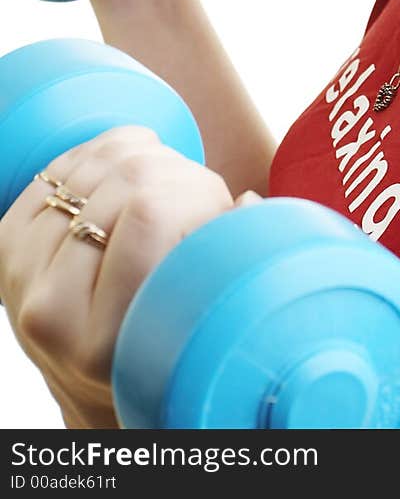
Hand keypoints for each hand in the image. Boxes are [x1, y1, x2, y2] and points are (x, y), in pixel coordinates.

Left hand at [0, 126, 254, 425]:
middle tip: (204, 196)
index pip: (150, 211)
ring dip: (146, 155)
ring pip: (94, 160)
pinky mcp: (5, 241)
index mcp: (101, 342)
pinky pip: (63, 161)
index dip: (199, 191)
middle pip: (125, 177)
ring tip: (173, 183)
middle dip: (180, 172)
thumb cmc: (164, 348)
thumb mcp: (202, 330)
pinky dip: (106, 150)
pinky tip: (133, 166)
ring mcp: (18, 272)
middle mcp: (47, 310)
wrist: (92, 377)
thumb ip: (230, 270)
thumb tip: (249, 204)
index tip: (224, 209)